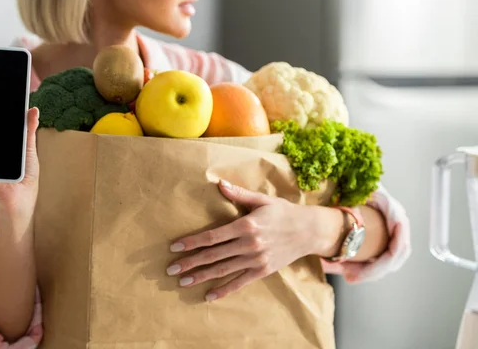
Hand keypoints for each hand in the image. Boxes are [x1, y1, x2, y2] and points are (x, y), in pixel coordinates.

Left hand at [166, 180, 318, 301]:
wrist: (309, 231)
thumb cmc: (283, 212)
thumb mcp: (262, 200)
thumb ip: (239, 194)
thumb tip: (219, 183)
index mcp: (246, 226)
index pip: (212, 236)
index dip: (192, 242)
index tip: (175, 246)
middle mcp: (249, 245)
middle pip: (213, 255)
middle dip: (190, 262)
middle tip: (170, 269)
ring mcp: (255, 260)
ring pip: (222, 270)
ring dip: (201, 277)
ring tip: (182, 282)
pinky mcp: (262, 271)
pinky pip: (239, 282)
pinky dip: (223, 290)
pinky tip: (208, 296)